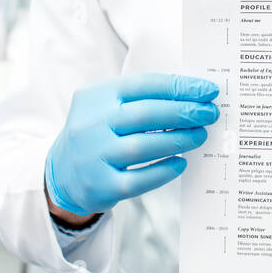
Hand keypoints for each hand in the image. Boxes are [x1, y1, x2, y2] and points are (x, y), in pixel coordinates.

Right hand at [44, 73, 219, 217]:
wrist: (62, 172)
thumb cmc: (98, 132)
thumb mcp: (106, 104)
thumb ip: (141, 98)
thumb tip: (191, 95)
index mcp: (96, 96)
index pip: (144, 85)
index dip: (179, 87)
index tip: (207, 91)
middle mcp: (92, 125)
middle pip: (146, 114)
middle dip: (184, 112)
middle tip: (209, 113)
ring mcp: (94, 157)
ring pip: (143, 146)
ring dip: (178, 139)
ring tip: (200, 135)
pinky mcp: (101, 186)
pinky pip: (139, 180)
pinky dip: (164, 170)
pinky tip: (180, 162)